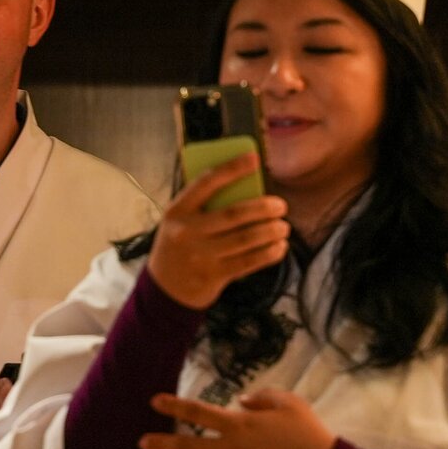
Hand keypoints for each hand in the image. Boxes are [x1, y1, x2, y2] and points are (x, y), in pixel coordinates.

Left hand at [139, 388, 336, 448]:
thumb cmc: (308, 435)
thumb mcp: (289, 403)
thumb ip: (261, 397)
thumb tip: (240, 401)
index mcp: (239, 424)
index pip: (197, 411)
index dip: (173, 405)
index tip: (155, 402)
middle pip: (186, 445)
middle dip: (161, 444)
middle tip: (143, 443)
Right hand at [145, 152, 288, 309]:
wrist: (164, 289)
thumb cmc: (179, 245)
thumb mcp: (179, 221)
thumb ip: (204, 206)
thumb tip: (248, 189)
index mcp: (177, 211)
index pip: (207, 183)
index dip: (232, 169)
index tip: (254, 158)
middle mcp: (187, 232)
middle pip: (234, 214)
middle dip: (263, 208)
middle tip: (281, 205)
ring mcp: (201, 256)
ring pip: (245, 239)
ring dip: (271, 231)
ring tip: (283, 227)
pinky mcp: (214, 276)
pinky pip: (248, 262)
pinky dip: (268, 253)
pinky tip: (280, 246)